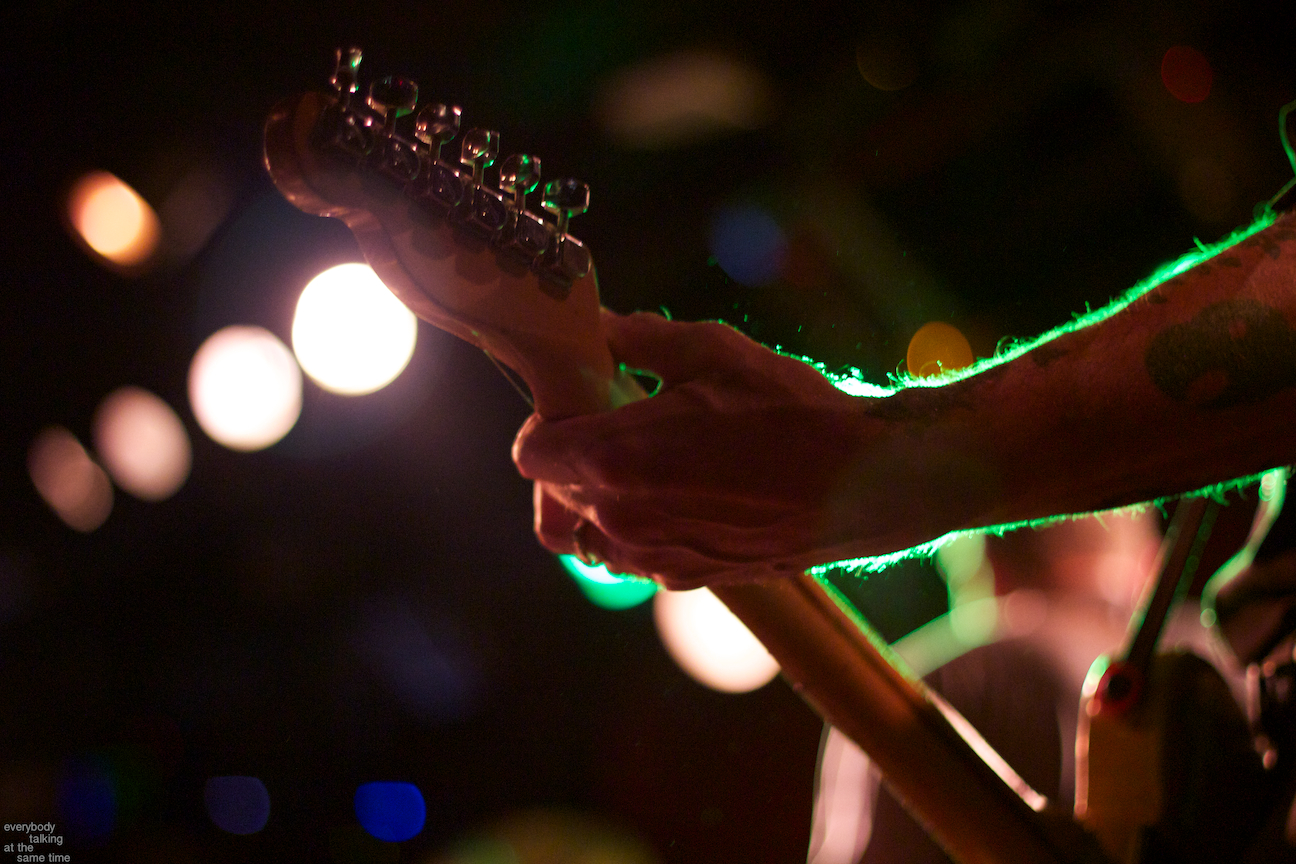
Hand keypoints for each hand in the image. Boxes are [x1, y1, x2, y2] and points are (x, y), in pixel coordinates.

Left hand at [513, 310, 905, 587]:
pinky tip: (689, 495)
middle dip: (575, 459)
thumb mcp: (714, 352)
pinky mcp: (685, 579)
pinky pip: (636, 556)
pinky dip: (644, 529)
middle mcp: (622, 518)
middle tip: (622, 426)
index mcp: (614, 458)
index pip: (530, 453)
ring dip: (605, 500)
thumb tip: (600, 326)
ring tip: (654, 465)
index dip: (548, 424)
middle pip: (556, 493)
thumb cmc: (793, 412)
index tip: (580, 407)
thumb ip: (641, 339)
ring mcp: (653, 557)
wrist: (864, 483)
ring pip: (591, 533)